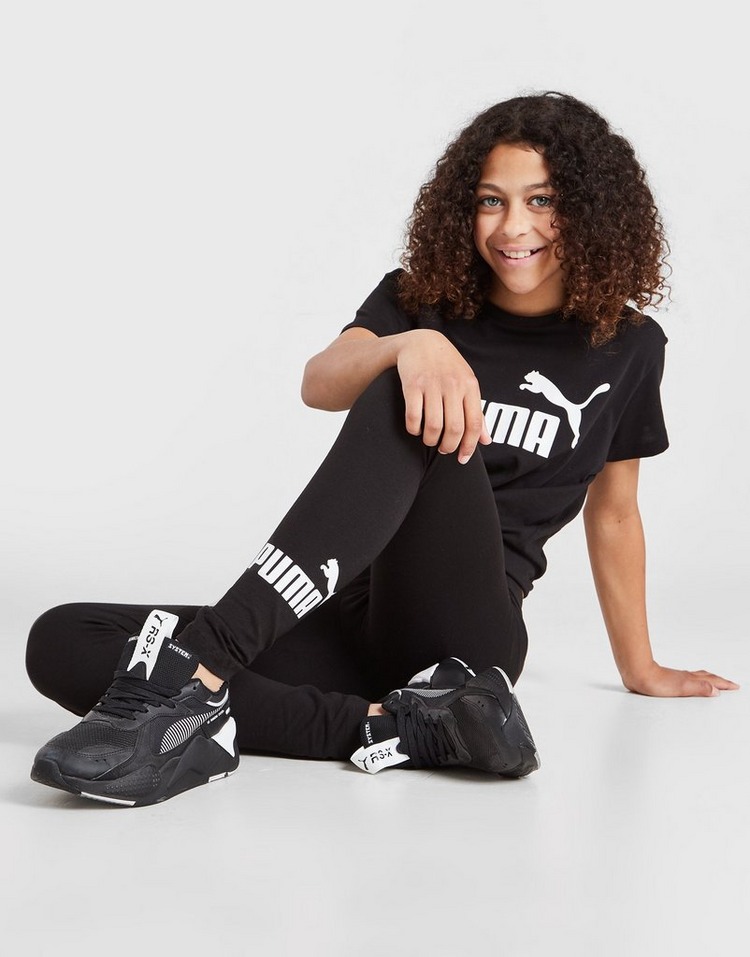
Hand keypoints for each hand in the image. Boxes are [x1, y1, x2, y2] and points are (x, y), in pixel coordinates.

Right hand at [396, 329, 490, 462]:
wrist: (421, 342)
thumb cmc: (447, 367)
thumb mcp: (467, 384)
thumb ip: (476, 412)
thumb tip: (486, 440)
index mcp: (470, 386)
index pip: (474, 423)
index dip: (469, 446)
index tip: (462, 459)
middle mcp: (453, 385)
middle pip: (454, 428)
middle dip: (449, 446)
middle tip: (443, 449)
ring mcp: (432, 384)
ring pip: (434, 426)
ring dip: (431, 440)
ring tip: (429, 440)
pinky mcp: (412, 385)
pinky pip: (414, 416)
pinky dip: (414, 429)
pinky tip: (415, 429)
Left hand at [624, 662, 739, 697]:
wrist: (638, 674)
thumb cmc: (656, 682)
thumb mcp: (682, 688)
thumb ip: (699, 689)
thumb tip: (716, 691)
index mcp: (691, 679)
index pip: (712, 682)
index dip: (724, 684)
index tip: (735, 686)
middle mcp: (686, 677)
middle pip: (707, 677)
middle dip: (719, 681)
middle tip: (728, 683)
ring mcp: (677, 677)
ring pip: (697, 677)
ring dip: (708, 679)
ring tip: (713, 681)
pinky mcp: (668, 679)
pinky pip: (687, 679)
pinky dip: (694, 680)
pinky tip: (688, 682)